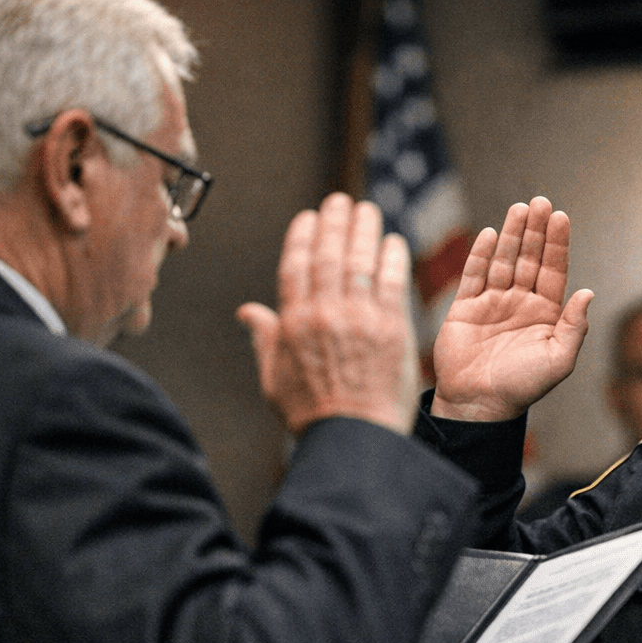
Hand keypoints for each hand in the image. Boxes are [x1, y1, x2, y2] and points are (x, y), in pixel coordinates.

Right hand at [238, 193, 418, 435]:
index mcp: (294, 323)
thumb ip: (265, 339)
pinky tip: (394, 242)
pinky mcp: (392, 329)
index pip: (296, 266)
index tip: (309, 217)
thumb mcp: (275, 380)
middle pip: (330, 255)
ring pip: (361, 262)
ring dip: (364, 231)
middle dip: (335, 223)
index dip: (303, 237)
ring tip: (367, 211)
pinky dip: (393, 258)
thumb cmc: (314, 416)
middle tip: (341, 202)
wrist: (353, 440)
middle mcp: (326, 314)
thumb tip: (248, 311)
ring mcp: (361, 319)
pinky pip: (393, 283)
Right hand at [430, 196, 592, 421]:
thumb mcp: (558, 360)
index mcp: (545, 314)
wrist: (479, 404)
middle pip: (530, 258)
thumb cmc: (522, 387)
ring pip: (503, 261)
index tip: (561, 217)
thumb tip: (588, 293)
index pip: (554, 270)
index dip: (557, 243)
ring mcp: (492, 304)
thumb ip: (574, 326)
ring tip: (519, 208)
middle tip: (540, 201)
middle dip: (536, 230)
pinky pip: (473, 276)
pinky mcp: (465, 309)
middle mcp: (520, 304)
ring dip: (512, 234)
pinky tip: (489, 234)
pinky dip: (480, 255)